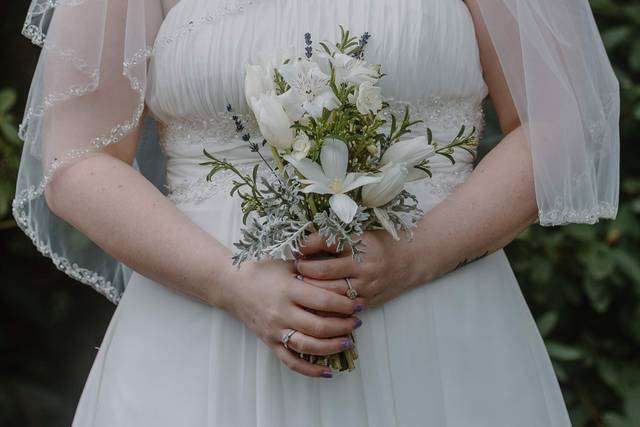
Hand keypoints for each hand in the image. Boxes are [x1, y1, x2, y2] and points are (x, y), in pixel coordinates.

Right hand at [223, 258, 362, 377]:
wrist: (232, 285)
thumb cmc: (263, 270)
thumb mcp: (287, 261)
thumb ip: (312, 265)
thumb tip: (342, 266)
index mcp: (288, 289)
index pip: (324, 300)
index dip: (345, 304)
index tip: (358, 303)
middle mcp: (281, 312)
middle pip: (319, 326)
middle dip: (343, 326)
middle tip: (357, 322)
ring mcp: (274, 330)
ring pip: (308, 346)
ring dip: (332, 347)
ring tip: (347, 341)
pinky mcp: (269, 342)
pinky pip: (291, 362)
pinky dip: (310, 370)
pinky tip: (328, 371)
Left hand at [295, 231, 425, 307]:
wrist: (413, 260)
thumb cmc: (382, 243)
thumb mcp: (361, 234)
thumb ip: (336, 238)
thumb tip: (304, 241)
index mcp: (360, 244)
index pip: (326, 242)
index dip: (306, 245)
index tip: (295, 247)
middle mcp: (362, 266)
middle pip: (324, 271)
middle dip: (304, 270)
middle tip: (293, 268)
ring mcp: (366, 286)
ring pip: (330, 293)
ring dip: (312, 290)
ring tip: (299, 286)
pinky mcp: (368, 301)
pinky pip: (341, 308)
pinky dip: (326, 307)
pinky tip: (314, 304)